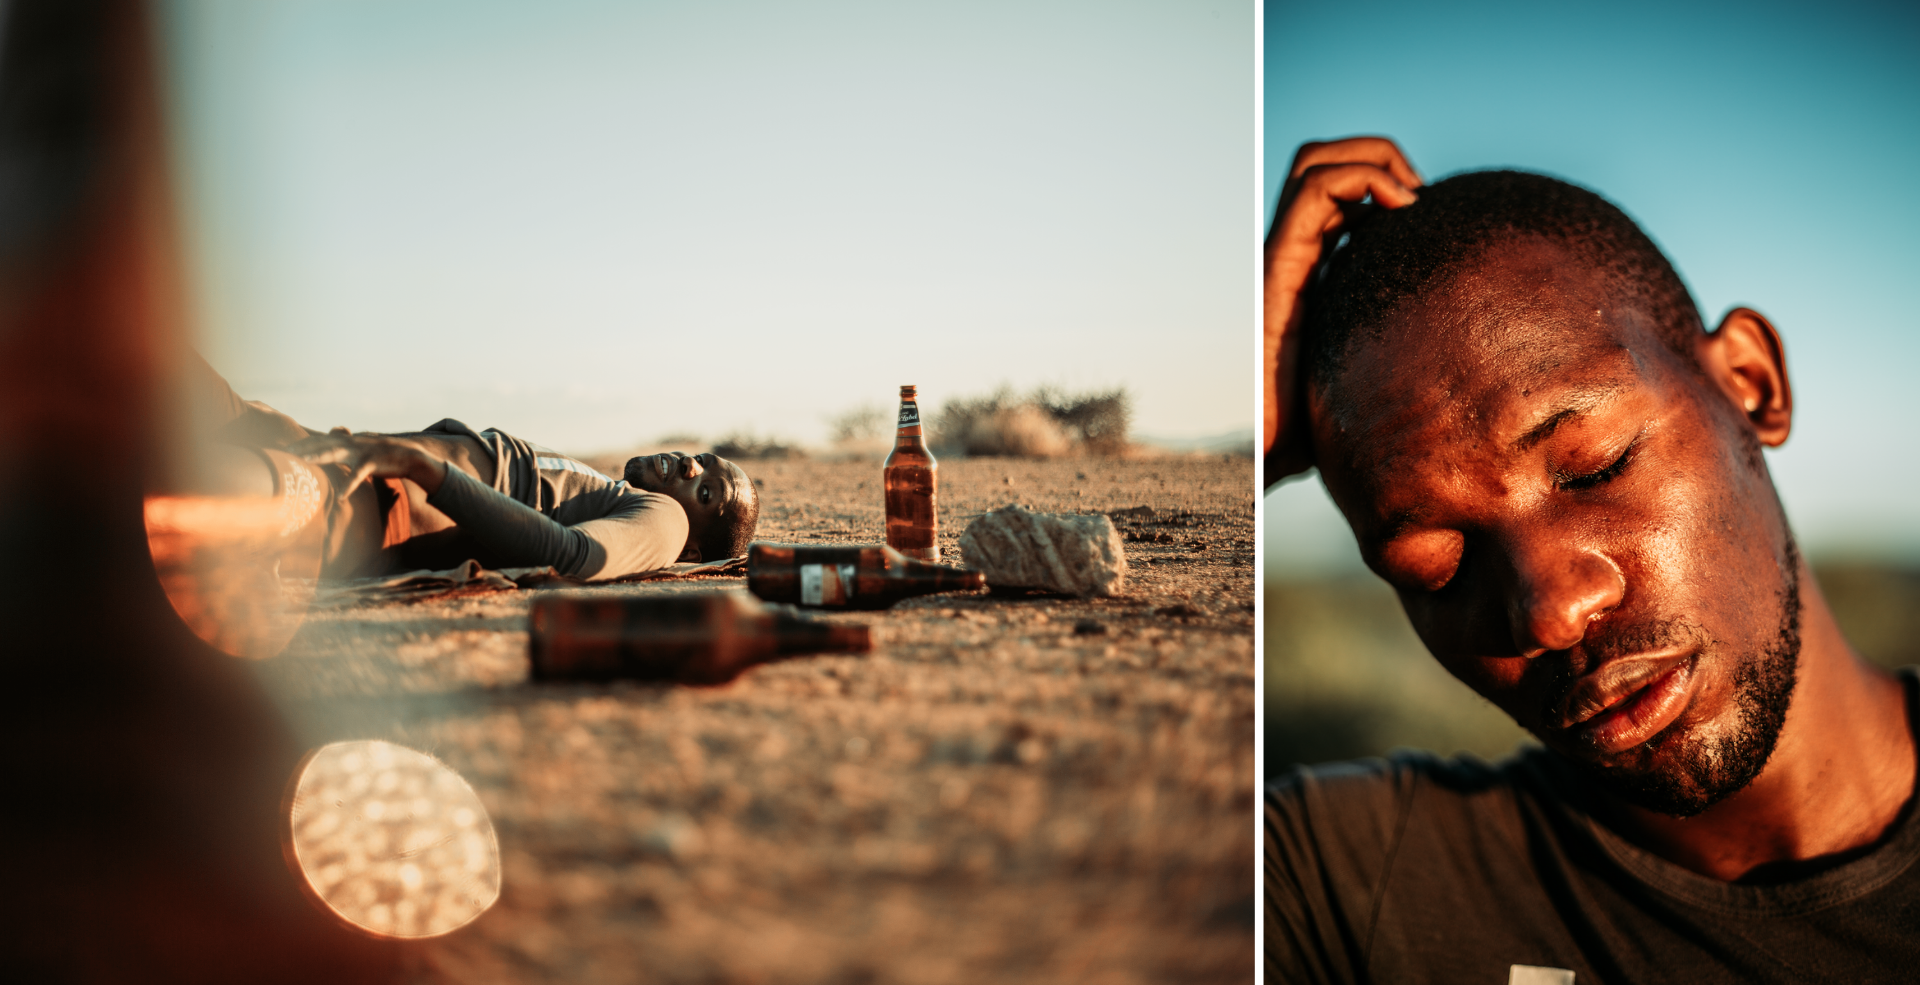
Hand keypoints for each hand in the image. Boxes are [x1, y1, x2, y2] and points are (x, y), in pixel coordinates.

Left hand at [289, 429, 446, 494]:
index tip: (287, 447)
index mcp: (348, 440)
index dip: (304, 442)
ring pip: (336, 452)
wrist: (409, 456)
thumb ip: (346, 449)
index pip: (321, 439)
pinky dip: (349, 485)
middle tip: (287, 451)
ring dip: (319, 456)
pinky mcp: (372, 462)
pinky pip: (357, 475)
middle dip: (304, 446)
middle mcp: (351, 442)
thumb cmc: (383, 455)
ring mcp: (361, 451)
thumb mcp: (362, 449)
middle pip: (323, 442)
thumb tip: (334, 451)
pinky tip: (341, 497)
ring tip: (304, 462)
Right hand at [1265, 136, 1421, 484]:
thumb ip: (1398, 366)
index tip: (1427, 222)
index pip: (1336, 198)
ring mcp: (1280, 257)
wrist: (1265, 456)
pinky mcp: (1279, 265)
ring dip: (1375, 159)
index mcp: (1308, 274)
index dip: (1384, 187)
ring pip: (1315, 162)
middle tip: (1419, 201)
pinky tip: (1402, 212)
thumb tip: (1462, 398)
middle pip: (1320, 164)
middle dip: (1378, 158)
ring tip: (1411, 200)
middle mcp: (1289, 257)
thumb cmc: (1317, 435)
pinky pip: (1316, 189)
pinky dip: (1366, 179)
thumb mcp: (1371, 383)